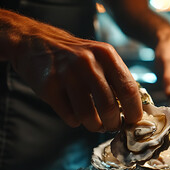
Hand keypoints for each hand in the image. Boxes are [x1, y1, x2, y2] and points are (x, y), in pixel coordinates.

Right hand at [10, 23, 142, 131]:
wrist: (35, 43)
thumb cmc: (75, 57)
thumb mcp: (99, 57)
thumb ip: (116, 78)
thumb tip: (134, 109)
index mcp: (106, 55)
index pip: (128, 89)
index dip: (134, 110)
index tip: (134, 121)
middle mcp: (88, 62)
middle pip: (109, 106)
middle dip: (113, 123)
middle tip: (112, 126)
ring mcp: (67, 74)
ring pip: (88, 115)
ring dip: (94, 126)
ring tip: (95, 125)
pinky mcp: (49, 86)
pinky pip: (69, 116)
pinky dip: (75, 121)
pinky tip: (75, 114)